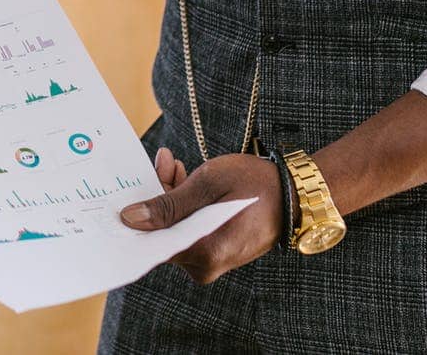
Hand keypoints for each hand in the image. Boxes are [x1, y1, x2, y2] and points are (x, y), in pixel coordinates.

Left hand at [119, 149, 282, 284]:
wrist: (296, 196)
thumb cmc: (255, 185)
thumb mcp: (207, 184)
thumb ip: (168, 204)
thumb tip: (130, 219)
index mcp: (202, 253)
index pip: (150, 240)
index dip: (137, 211)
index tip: (130, 186)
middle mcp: (204, 266)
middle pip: (162, 232)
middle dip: (158, 194)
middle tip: (165, 161)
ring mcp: (210, 263)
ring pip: (173, 228)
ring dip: (171, 196)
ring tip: (177, 164)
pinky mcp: (215, 253)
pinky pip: (188, 230)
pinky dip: (184, 206)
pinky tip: (187, 179)